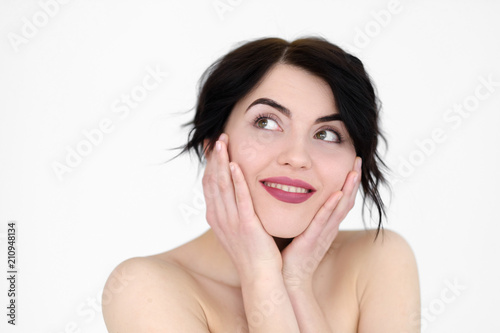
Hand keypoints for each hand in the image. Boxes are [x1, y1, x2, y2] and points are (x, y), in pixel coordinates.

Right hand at [202, 133, 281, 277]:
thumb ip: (232, 210)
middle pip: (212, 180)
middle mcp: (219, 217)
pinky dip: (236, 180)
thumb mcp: (235, 228)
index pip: (208, 184)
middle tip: (215, 136)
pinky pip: (240, 198)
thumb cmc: (251, 252)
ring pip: (223, 185)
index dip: (209, 164)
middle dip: (213, 157)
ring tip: (222, 142)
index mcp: (216, 217)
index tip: (211, 146)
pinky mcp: (246, 224)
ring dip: (221, 162)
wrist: (259, 276)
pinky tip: (235, 164)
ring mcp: (231, 221)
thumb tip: (233, 194)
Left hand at [281, 157, 362, 290]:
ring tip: (354, 171)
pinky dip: (330, 207)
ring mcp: (323, 234)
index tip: (352, 164)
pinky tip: (336, 194)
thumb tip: (299, 196)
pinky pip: (323, 221)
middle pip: (346, 200)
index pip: (342, 200)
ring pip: (339, 208)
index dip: (349, 182)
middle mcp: (329, 228)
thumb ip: (306, 215)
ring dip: (347, 189)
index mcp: (327, 225)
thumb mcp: (303, 230)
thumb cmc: (293, 255)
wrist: (289, 278)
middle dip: (353, 180)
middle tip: (357, 160)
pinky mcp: (312, 239)